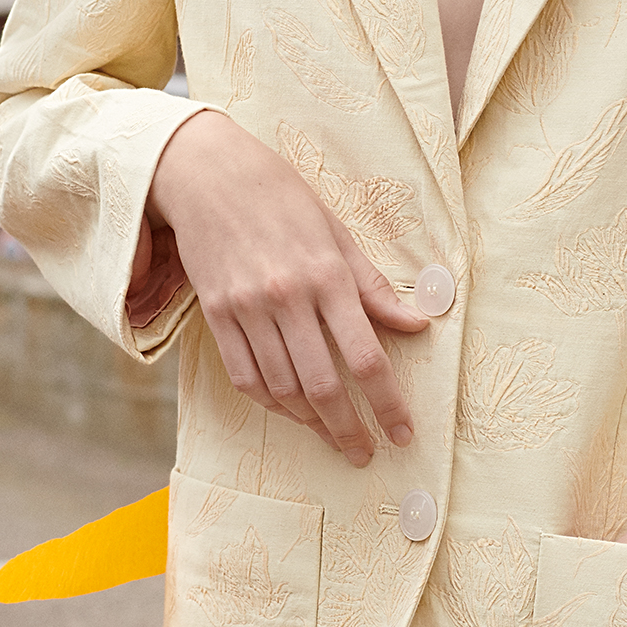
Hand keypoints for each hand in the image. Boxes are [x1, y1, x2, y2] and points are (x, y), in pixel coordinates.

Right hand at [140, 110, 428, 466]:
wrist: (209, 173)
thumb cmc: (283, 199)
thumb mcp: (338, 234)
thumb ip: (375, 287)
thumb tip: (417, 325)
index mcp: (327, 275)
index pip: (366, 356)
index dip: (387, 403)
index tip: (402, 432)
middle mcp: (287, 296)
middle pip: (323, 383)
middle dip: (348, 428)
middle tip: (365, 453)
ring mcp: (247, 308)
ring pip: (282, 387)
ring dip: (311, 421)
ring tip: (333, 436)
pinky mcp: (216, 315)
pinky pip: (244, 376)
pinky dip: (270, 402)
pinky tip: (291, 412)